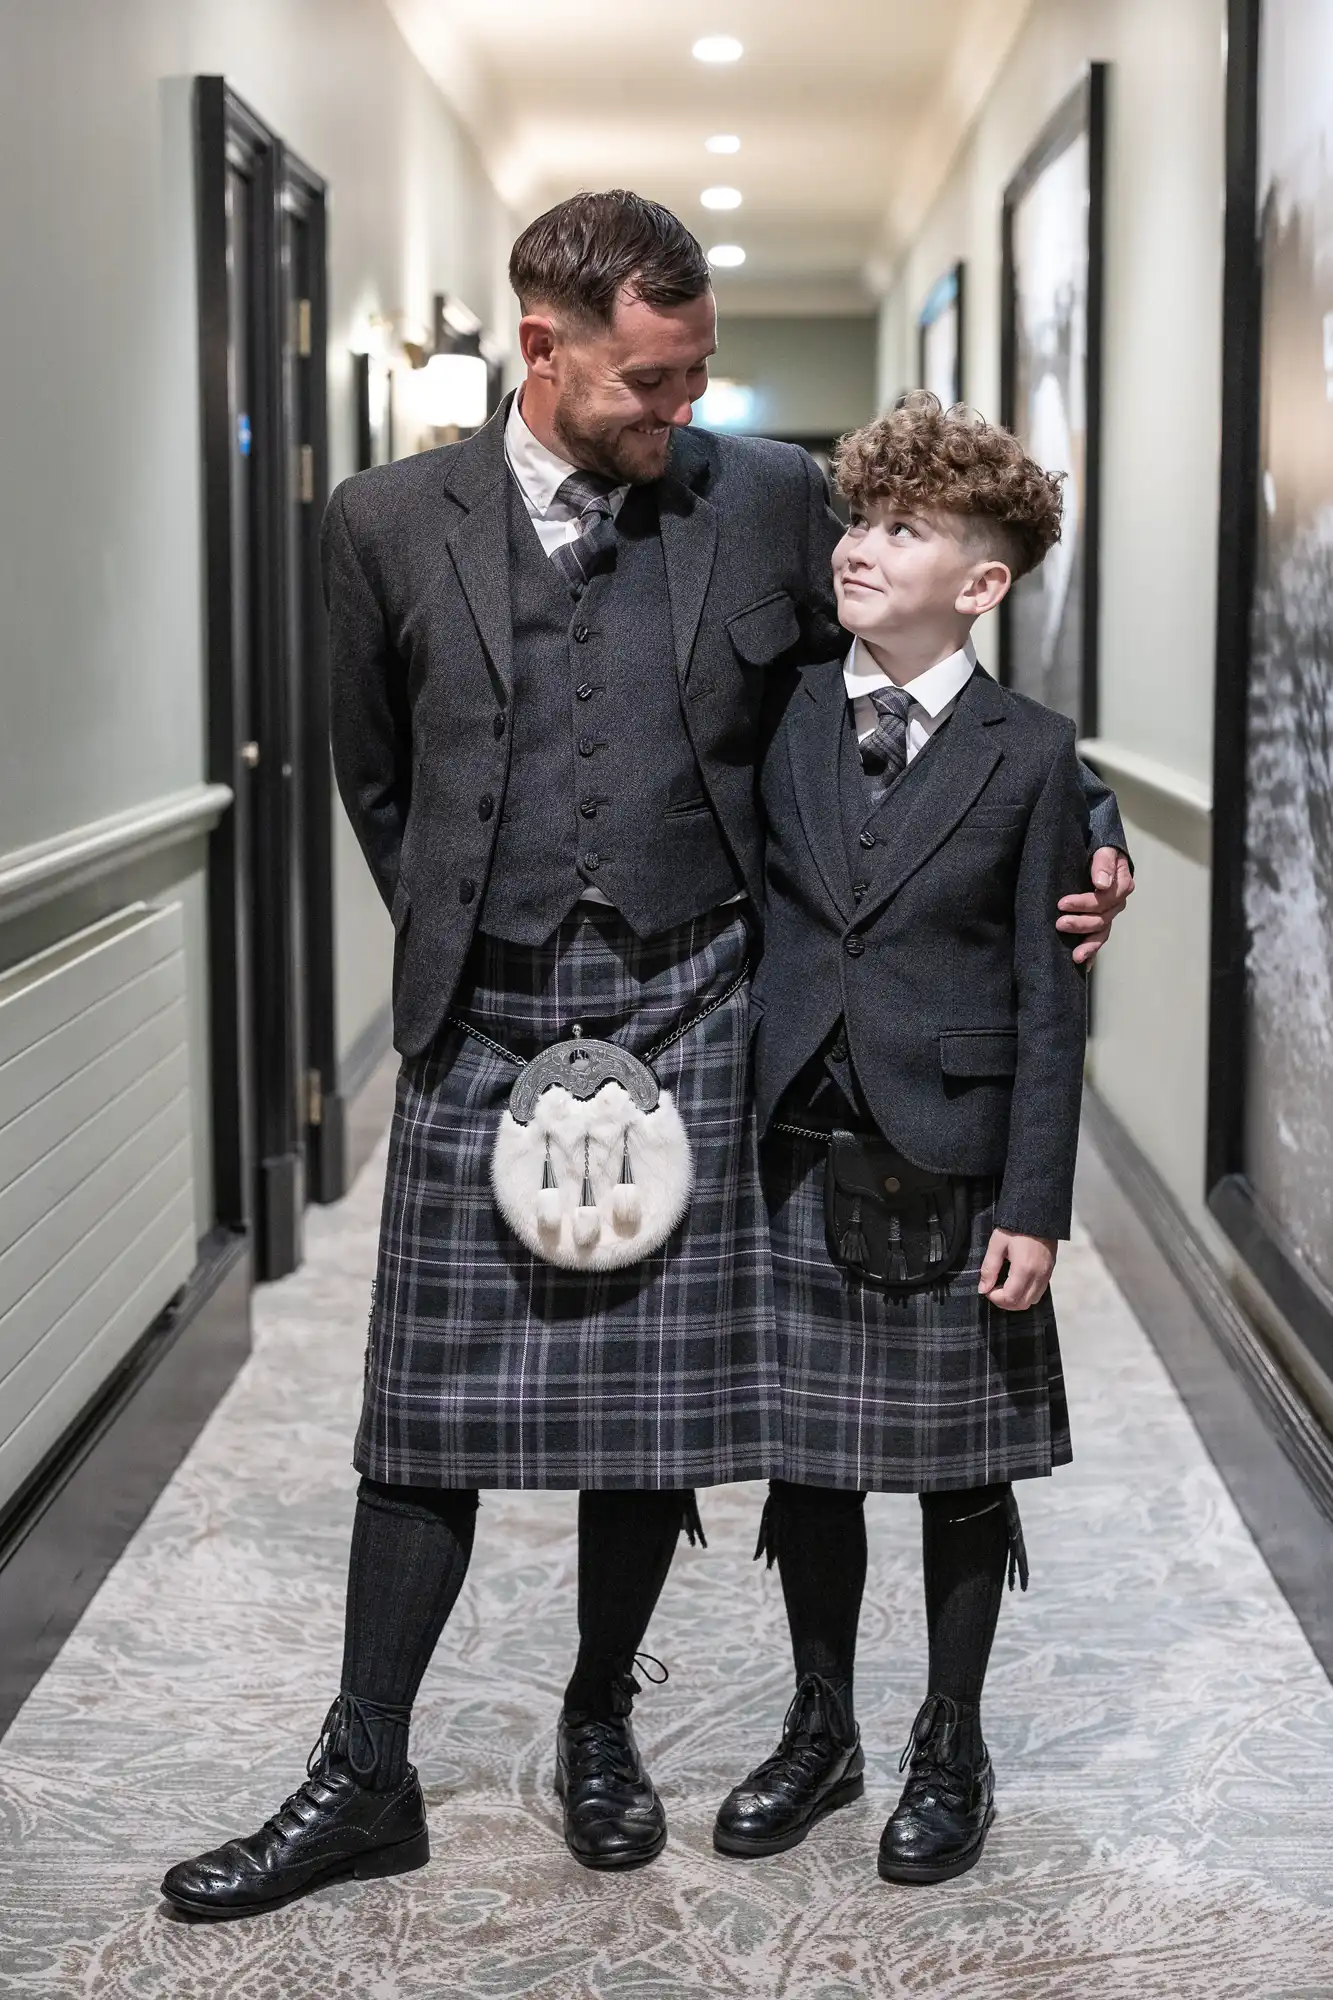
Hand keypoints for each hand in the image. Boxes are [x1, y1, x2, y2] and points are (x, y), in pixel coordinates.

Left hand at [979, 1229, 1055, 1309]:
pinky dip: (1027, 1293)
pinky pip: (1039, 1291)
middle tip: (994, 1289)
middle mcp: (1039, 1275)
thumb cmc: (1015, 1227)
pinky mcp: (1050, 1270)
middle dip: (1005, 1302)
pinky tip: (1017, 1281)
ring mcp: (1047, 1274)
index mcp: (1024, 1269)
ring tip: (1005, 1286)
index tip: (987, 1288)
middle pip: (1022, 1304)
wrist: (1038, 1211)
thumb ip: (989, 1268)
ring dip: (1017, 1299)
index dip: (995, 1298)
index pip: (1010, 1298)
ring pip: (1032, 1300)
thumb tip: (983, 1289)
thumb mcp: (997, 1244)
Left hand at [1057, 848, 1133, 964]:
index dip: (1084, 903)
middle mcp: (1117, 902)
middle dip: (1080, 923)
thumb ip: (1103, 862)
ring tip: (1075, 955)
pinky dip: (1093, 953)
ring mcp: (1109, 914)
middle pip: (1102, 918)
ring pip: (1101, 932)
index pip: (1105, 899)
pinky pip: (1098, 939)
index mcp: (1121, 884)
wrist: (1096, 851)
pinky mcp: (1099, 921)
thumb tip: (1101, 883)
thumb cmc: (1099, 849)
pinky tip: (1084, 965)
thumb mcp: (1103, 849)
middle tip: (1059, 924)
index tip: (1062, 903)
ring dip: (1089, 945)